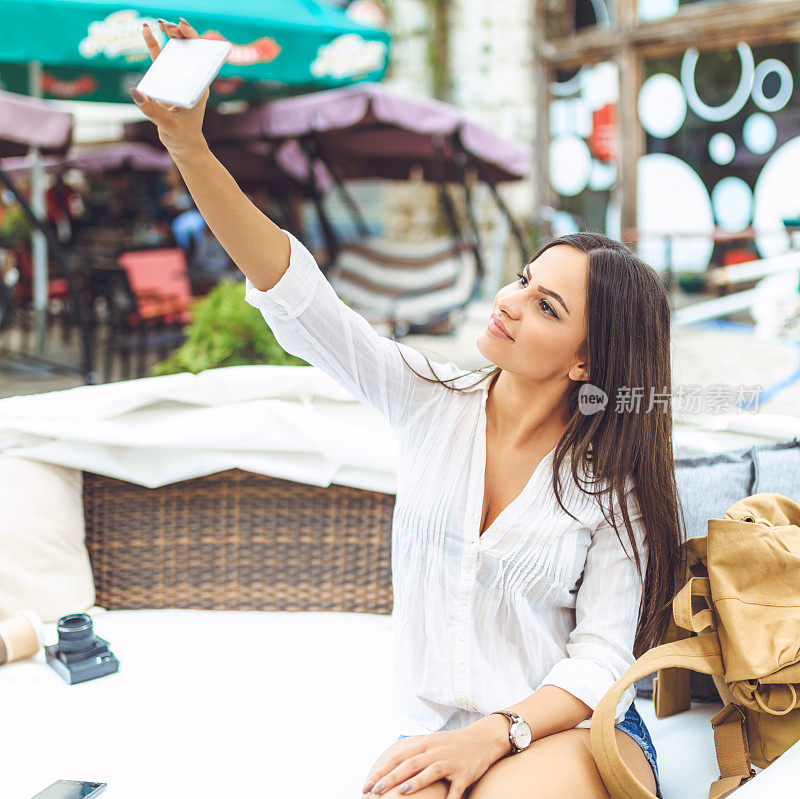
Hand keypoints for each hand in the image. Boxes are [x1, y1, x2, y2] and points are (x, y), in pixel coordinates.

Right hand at [131, 17, 208, 157]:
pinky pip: (160, 62)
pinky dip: (153, 47)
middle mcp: (190, 80)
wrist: (183, 147)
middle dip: (178, 34)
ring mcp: (179, 80)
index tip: (182, 27)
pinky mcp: (167, 84)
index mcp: (198, 87)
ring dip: (166, 38)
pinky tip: (146, 32)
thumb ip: (152, 110)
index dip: (192, 39)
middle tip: (165, 24)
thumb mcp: (169, 125)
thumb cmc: (182, 137)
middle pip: (187, 51)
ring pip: (173, 54)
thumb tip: (136, 92)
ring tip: (155, 24)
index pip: (199, 57)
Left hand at [363, 727, 503, 798]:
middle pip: (410, 764)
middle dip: (391, 777)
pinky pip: (456, 788)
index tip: (368, 783)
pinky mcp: (465, 773)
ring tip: (402, 792)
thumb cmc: (453, 744)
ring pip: (431, 771)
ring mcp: (450, 761)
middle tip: (375, 791)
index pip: (398, 757)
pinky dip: (450, 798)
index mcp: (425, 744)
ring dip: (416, 782)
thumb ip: (414, 752)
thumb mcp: (432, 742)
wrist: (483, 738)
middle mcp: (436, 751)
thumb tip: (391, 764)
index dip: (382, 770)